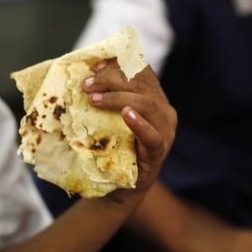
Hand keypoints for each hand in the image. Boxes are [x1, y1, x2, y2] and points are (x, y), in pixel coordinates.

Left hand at [82, 58, 176, 203]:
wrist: (121, 186)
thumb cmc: (115, 147)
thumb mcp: (111, 117)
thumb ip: (109, 97)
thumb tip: (87, 75)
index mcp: (156, 98)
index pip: (142, 71)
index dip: (119, 64)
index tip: (95, 66)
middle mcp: (165, 111)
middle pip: (141, 84)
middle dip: (112, 79)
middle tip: (86, 85)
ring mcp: (165, 132)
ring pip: (147, 104)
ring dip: (118, 97)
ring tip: (94, 99)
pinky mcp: (159, 152)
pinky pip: (153, 136)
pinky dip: (139, 123)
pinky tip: (126, 115)